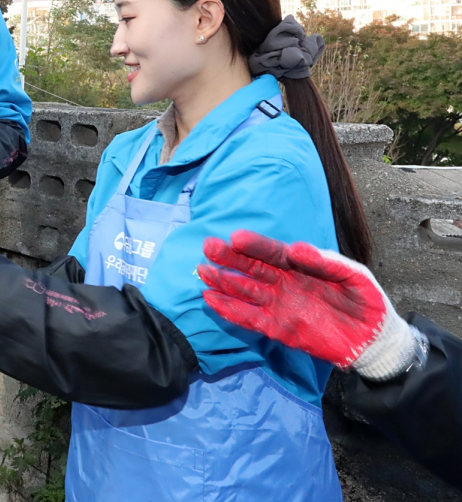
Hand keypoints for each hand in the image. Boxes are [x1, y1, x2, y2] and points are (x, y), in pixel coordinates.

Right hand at [199, 230, 422, 379]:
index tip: (236, 238)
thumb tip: (297, 249)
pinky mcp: (278, 329)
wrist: (375, 339)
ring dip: (224, 282)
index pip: (273, 253)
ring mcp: (279, 306)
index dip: (255, 246)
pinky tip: (211, 300)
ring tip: (203, 272)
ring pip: (245, 292)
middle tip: (209, 248)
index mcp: (301, 266)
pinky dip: (229, 311)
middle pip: (252, 269)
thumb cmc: (366, 302)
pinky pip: (249, 319)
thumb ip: (327, 262)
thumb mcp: (355, 276)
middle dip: (230, 259)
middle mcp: (284, 283)